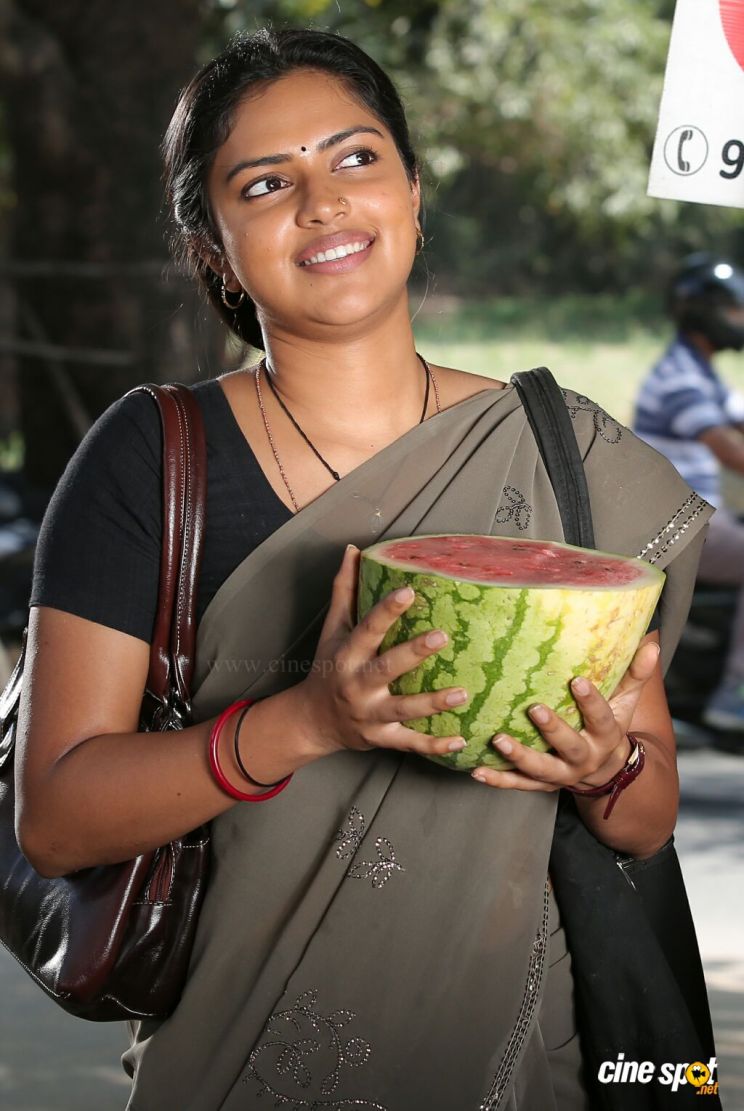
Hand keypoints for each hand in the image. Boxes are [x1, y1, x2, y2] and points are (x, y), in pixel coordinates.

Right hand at [296, 545, 468, 759]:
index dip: (386, 611)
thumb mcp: (332, 629)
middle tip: (442, 637)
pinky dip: (434, 745)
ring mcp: (369, 714)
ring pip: (403, 710)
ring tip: (462, 693)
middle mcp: (356, 685)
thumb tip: (353, 550)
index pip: (367, 629)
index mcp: (347, 655)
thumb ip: (344, 590)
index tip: (409, 592)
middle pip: (386, 669)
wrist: (313, 721)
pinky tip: (460, 740)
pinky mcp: (381, 738)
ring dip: (432, 703)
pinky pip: (409, 743)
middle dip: (413, 654)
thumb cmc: (329, 667)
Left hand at [471, 639, 660, 793]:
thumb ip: (634, 674)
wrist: (605, 771)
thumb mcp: (625, 702)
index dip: (591, 701)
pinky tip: (476, 771)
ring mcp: (562, 775)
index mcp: (606, 737)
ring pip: (540, 770)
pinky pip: (518, 785)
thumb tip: (651, 643)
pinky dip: (497, 780)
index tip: (577, 680)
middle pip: (570, 747)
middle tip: (534, 709)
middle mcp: (585, 759)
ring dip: (518, 757)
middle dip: (552, 730)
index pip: (602, 719)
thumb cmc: (609, 726)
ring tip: (497, 740)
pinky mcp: (541, 784)